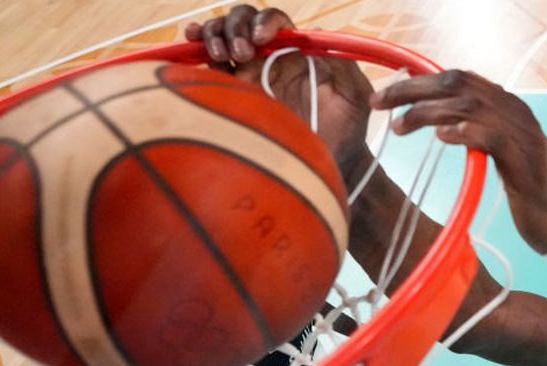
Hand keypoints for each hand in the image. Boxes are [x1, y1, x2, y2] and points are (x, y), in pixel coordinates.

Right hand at [186, 5, 373, 178]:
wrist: (331, 164)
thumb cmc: (348, 128)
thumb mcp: (355, 93)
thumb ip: (343, 62)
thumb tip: (316, 33)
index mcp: (298, 51)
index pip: (275, 21)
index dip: (264, 21)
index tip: (261, 39)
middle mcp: (271, 58)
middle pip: (242, 21)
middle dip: (235, 26)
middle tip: (242, 53)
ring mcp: (250, 76)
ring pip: (222, 38)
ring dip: (215, 35)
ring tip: (223, 55)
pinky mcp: (235, 96)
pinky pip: (211, 69)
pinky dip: (196, 52)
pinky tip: (191, 48)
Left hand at [371, 70, 546, 252]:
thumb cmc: (527, 189)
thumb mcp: (498, 152)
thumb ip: (476, 130)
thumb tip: (440, 120)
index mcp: (507, 105)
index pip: (458, 78)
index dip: (418, 81)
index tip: (386, 95)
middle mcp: (516, 111)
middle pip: (459, 84)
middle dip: (414, 91)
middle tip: (380, 104)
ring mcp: (524, 133)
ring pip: (470, 106)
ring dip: (429, 113)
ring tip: (400, 126)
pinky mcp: (526, 160)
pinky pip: (493, 136)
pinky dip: (465, 132)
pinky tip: (442, 137)